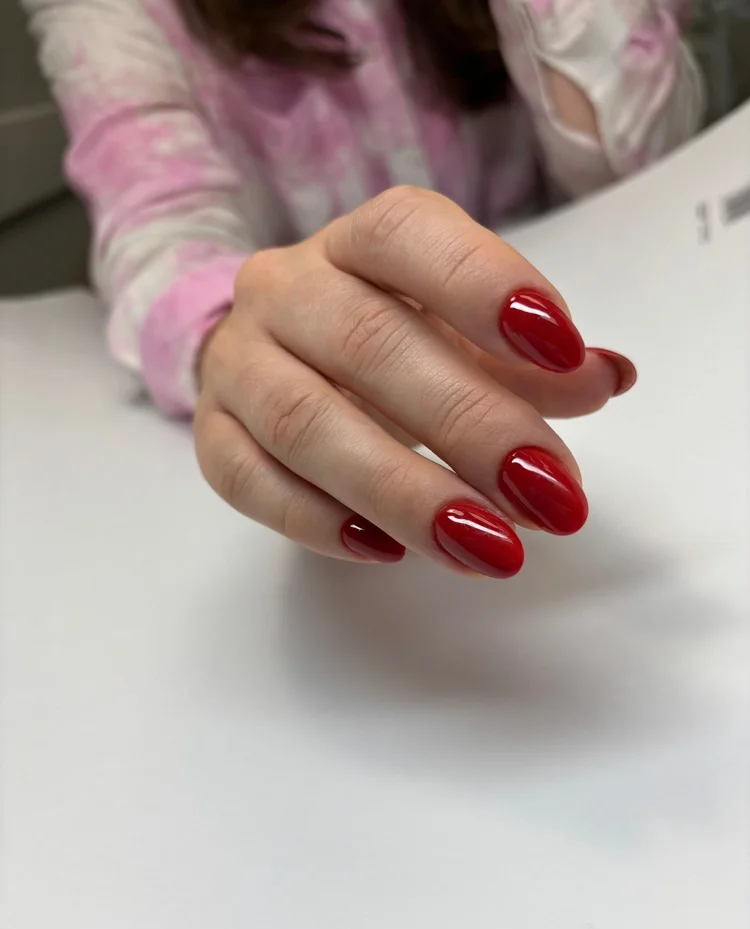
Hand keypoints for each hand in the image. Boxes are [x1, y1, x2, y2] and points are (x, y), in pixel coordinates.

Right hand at [194, 187, 634, 577]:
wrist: (268, 350)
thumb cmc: (385, 337)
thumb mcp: (465, 332)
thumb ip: (533, 357)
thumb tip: (604, 378)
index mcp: (358, 243)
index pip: (408, 237)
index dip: (484, 285)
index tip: (565, 351)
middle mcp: (286, 289)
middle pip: (368, 344)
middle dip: (469, 425)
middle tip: (551, 493)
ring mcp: (239, 363)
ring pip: (306, 422)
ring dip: (404, 491)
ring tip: (489, 547)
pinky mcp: (211, 436)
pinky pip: (247, 480)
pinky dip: (319, 521)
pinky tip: (387, 551)